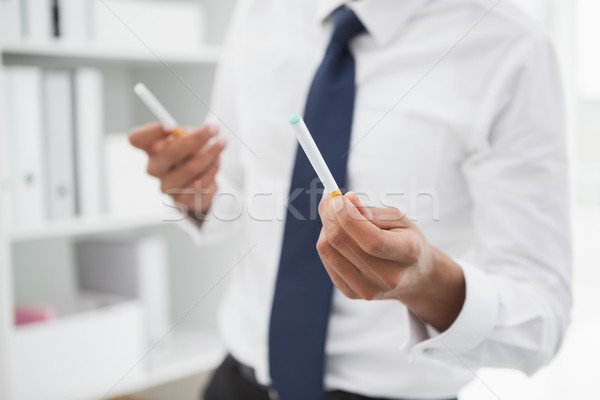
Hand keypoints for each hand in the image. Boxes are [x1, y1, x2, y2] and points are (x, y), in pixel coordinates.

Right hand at [129, 122, 225, 222]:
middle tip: (214, 129)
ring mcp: (166, 186)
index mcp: (150, 149)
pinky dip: (212, 171)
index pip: (137, 139)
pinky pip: (200, 185)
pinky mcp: (181, 200)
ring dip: (210, 154)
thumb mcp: (188, 138)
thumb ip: (185, 134)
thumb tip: (186, 135)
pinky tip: (216, 163)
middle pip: (169, 152)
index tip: (172, 126)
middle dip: (196, 138)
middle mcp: (154, 168)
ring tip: (221, 144)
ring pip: (190, 168)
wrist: (199, 182)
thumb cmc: (190, 154)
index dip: (152, 132)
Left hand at [317, 192, 464, 331]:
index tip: (337, 198)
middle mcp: (388, 277)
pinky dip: (328, 243)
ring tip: (337, 217)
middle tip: (330, 200)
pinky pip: (327, 261)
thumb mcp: (399, 219)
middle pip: (343, 244)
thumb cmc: (406, 240)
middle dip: (331, 216)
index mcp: (408, 253)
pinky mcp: (352, 293)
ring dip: (326, 227)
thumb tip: (345, 200)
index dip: (348, 217)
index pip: (371, 239)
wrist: (415, 277)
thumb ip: (371, 212)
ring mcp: (368, 289)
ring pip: (329, 251)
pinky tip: (340, 236)